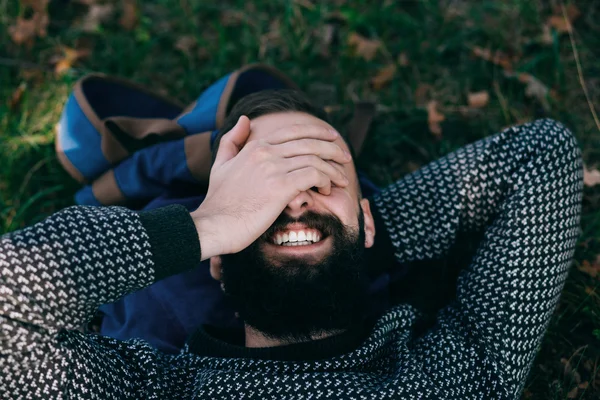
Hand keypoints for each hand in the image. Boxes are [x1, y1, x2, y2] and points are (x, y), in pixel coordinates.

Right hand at [191, 115, 351, 259]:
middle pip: (310, 142)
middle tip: (344, 157)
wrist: (213, 224)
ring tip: (341, 179)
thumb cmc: (218, 201)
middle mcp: (266, 152)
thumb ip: (232, 140)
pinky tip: (327, 189)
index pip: (294, 131)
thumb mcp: (221, 164)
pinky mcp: (281, 187)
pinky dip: (326, 179)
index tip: (332, 138)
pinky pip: (314, 175)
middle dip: (332, 148)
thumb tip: (246, 119)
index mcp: (256, 146)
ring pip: (315, 158)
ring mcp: (274, 168)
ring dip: (333, 168)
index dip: (318, 131)